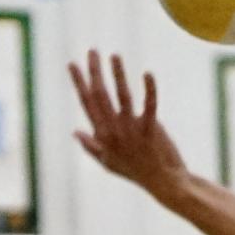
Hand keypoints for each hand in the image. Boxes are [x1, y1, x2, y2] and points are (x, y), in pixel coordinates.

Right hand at [69, 51, 190, 203]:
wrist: (162, 183)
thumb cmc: (135, 171)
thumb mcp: (108, 162)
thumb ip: (91, 147)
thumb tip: (75, 132)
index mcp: (102, 135)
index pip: (87, 103)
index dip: (79, 83)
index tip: (73, 64)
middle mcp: (114, 131)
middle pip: (101, 96)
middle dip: (95, 71)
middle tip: (93, 51)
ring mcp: (132, 131)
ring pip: (123, 97)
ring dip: (118, 74)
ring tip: (114, 56)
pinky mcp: (151, 130)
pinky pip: (150, 106)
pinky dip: (150, 90)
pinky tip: (147, 73)